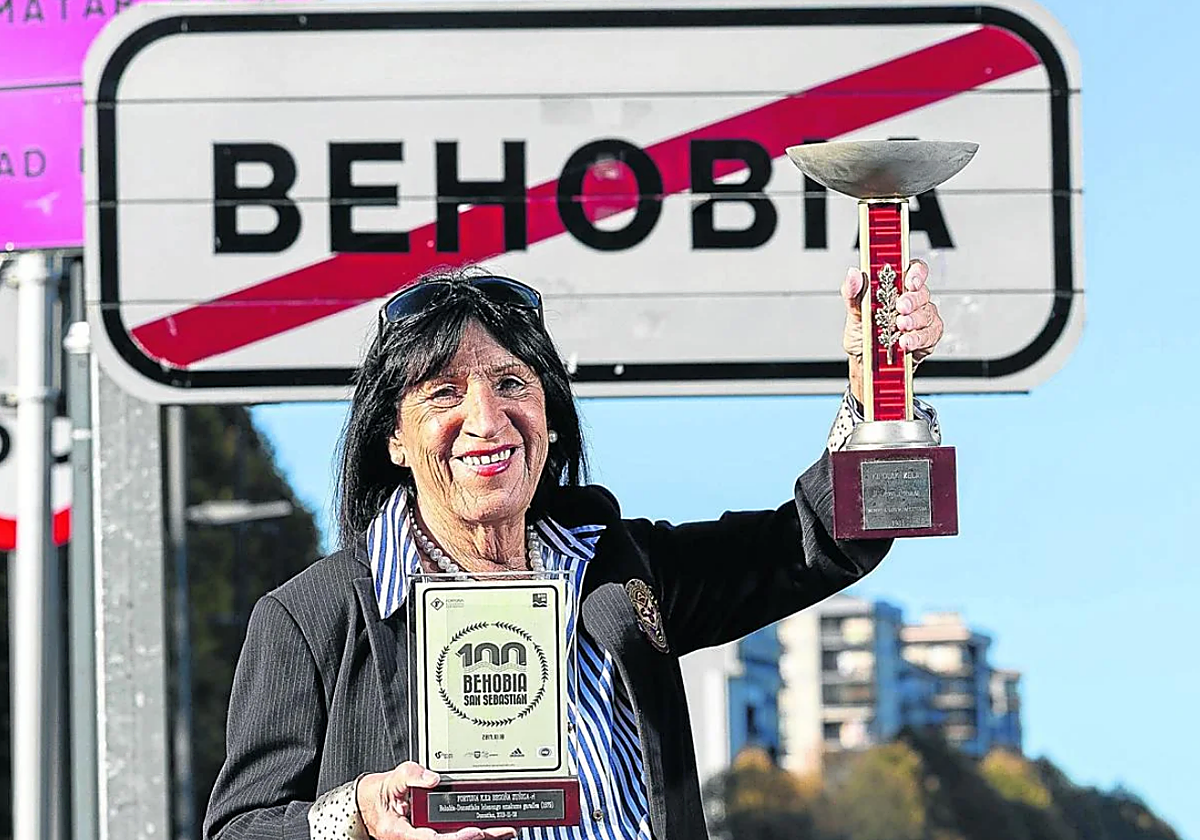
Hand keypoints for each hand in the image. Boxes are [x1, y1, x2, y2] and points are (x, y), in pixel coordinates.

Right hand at [356, 762, 516, 839]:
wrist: (369, 803)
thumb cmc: (380, 795)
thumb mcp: (393, 778)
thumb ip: (411, 775)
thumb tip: (432, 779)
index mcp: (404, 833)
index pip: (433, 839)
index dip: (456, 838)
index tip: (475, 832)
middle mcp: (416, 838)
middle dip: (479, 837)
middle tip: (503, 830)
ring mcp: (425, 837)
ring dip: (480, 837)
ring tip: (504, 831)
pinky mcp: (431, 833)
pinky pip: (451, 835)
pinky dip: (471, 833)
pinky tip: (488, 830)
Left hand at [841, 259, 943, 401]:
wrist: (865, 362)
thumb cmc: (862, 334)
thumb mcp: (853, 312)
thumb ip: (853, 292)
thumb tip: (853, 274)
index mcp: (896, 288)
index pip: (913, 270)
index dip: (916, 272)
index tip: (909, 281)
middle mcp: (912, 301)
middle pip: (922, 293)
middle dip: (912, 300)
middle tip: (901, 308)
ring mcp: (922, 318)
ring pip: (927, 314)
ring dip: (913, 321)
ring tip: (900, 327)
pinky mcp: (928, 337)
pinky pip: (929, 335)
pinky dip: (917, 339)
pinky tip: (906, 342)